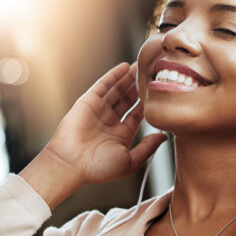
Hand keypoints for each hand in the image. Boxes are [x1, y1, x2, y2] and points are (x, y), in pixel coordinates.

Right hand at [41, 62, 166, 186]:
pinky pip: (103, 85)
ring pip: (117, 90)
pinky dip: (114, 75)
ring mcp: (99, 110)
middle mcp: (110, 121)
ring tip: (141, 66)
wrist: (71, 164)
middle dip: (139, 87)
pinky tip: (125, 67)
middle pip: (128, 99)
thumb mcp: (130, 162)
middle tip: (151, 74)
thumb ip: (148, 148)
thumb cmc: (99, 168)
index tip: (158, 93)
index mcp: (121, 135)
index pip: (137, 114)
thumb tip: (164, 137)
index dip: (147, 103)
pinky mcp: (88, 102)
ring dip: (129, 78)